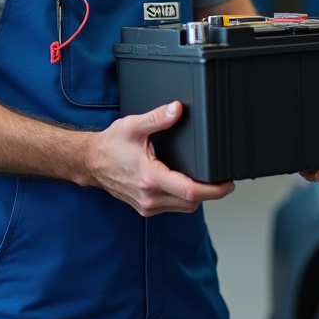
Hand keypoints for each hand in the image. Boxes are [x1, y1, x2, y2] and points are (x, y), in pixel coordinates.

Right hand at [88, 101, 234, 215]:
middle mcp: (150, 197)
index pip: (190, 191)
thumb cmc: (110, 146)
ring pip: (184, 208)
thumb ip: (158, 118)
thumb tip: (177, 109)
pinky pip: (173, 207)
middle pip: (192, 203)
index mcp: (150, 178)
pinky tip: (186, 185)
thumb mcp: (133, 126)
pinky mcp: (146, 208)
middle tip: (223, 181)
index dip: (214, 189)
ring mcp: (147, 205)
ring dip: (198, 197)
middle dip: (211, 193)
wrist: (91, 162)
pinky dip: (184, 199)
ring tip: (208, 183)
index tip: (227, 183)